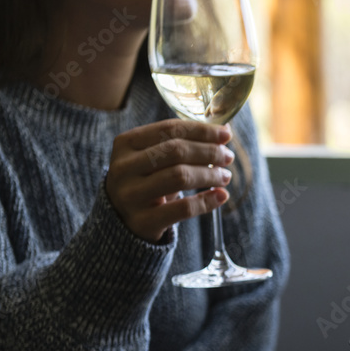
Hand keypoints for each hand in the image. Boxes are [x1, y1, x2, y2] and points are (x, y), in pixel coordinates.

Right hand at [105, 119, 234, 242]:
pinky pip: (183, 208)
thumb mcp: (152, 157)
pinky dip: (207, 201)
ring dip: (210, 174)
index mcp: (125, 143)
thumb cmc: (145, 181)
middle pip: (176, 151)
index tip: (226, 134)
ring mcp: (130, 195)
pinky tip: (221, 195)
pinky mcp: (142, 221)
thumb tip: (224, 130)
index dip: (202, 130)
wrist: (121, 220)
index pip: (169, 129)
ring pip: (180, 176)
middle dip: (209, 151)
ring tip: (225, 176)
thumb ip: (180, 143)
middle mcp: (123, 167)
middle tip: (228, 157)